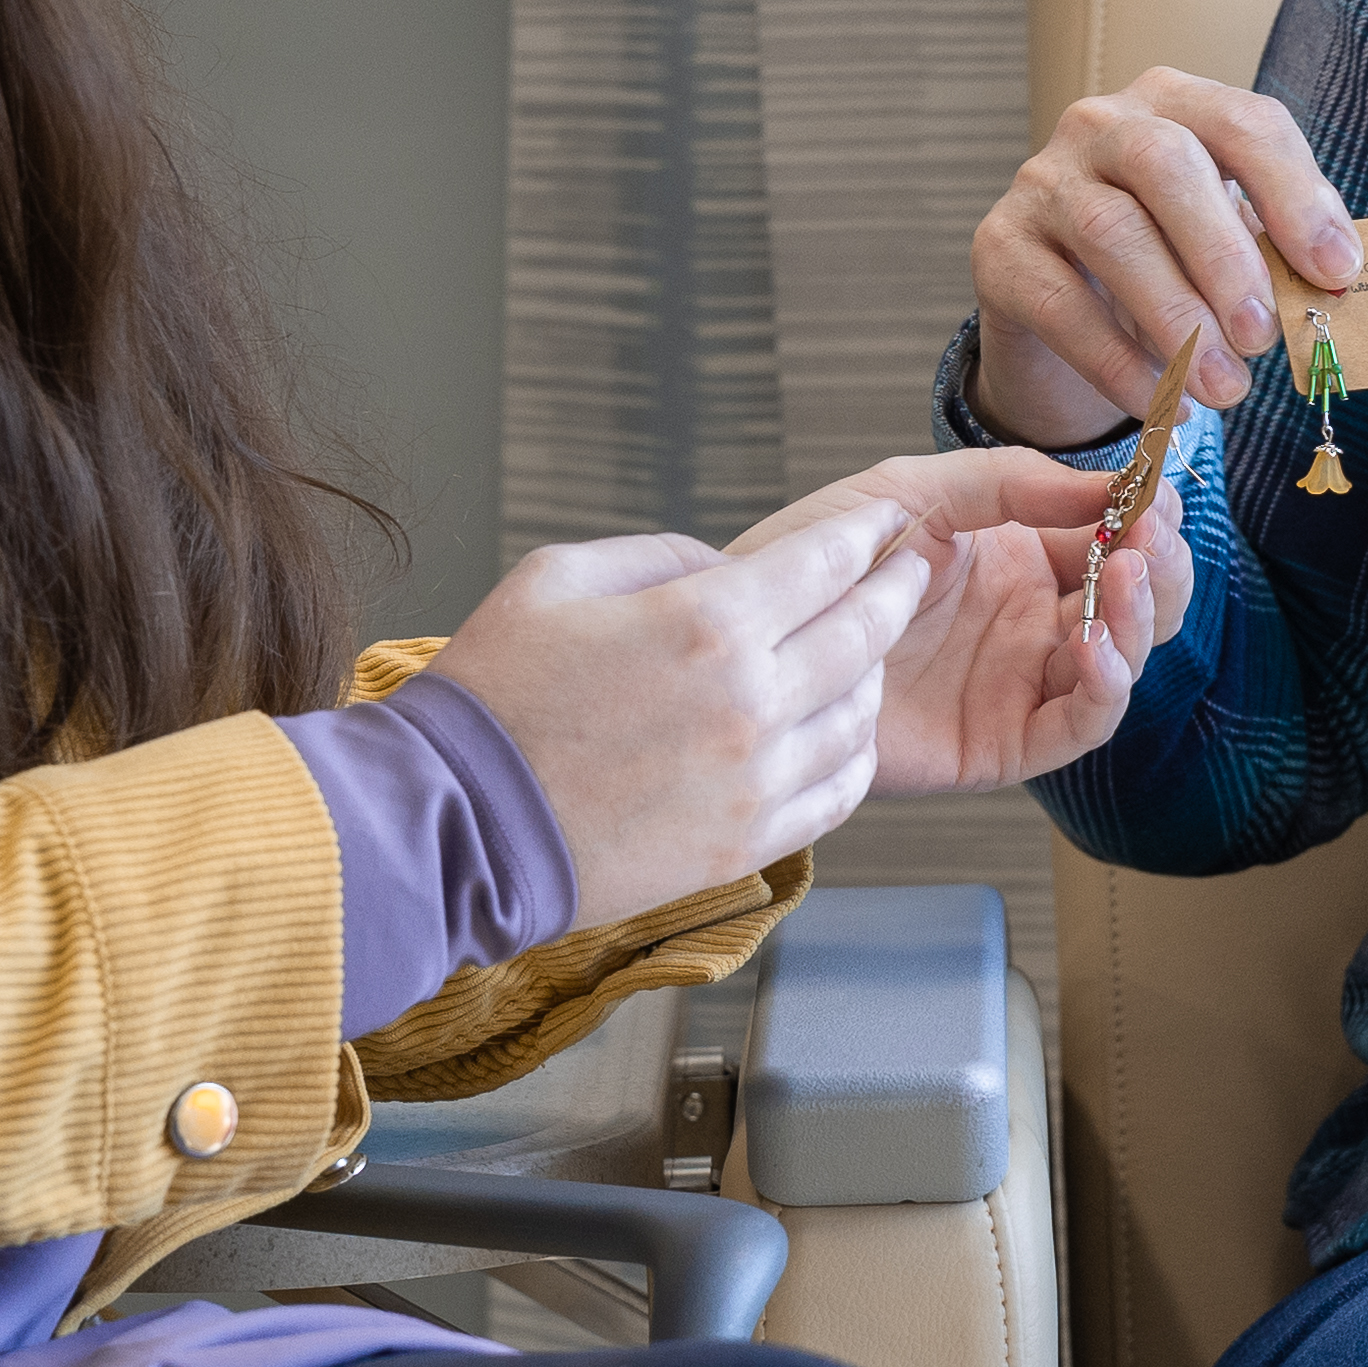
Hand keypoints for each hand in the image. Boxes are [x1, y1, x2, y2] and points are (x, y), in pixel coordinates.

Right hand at [426, 501, 938, 928]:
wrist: (455, 823)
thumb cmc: (492, 697)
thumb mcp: (558, 576)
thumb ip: (660, 555)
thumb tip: (724, 568)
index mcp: (705, 623)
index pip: (825, 562)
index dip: (868, 535)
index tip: (889, 523)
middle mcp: (749, 702)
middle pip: (864, 634)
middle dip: (895, 592)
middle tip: (912, 571)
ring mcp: (754, 780)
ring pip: (860, 717)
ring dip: (875, 675)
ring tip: (871, 653)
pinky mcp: (744, 843)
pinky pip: (837, 794)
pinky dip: (854, 757)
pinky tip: (847, 737)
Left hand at [732, 449, 1188, 793]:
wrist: (753, 641)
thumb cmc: (818, 563)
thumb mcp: (914, 492)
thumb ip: (1007, 481)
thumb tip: (1106, 482)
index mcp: (1021, 558)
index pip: (1115, 538)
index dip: (1146, 516)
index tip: (1156, 490)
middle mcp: (1032, 621)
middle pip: (1139, 603)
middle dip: (1159, 566)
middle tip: (1147, 537)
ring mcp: (1021, 683)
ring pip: (1121, 661)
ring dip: (1140, 619)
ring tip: (1124, 577)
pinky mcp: (1002, 743)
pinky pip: (1076, 726)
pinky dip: (1103, 689)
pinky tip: (1093, 646)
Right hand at [971, 68, 1362, 449]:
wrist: (1057, 300)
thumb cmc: (1166, 259)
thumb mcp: (1226, 243)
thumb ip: (1274, 253)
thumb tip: (1334, 289)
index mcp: (1177, 104)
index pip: (1244, 123)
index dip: (1296, 194)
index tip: (1336, 272)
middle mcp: (1102, 124)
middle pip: (1166, 163)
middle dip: (1225, 253)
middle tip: (1264, 336)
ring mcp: (1041, 181)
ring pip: (1110, 232)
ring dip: (1178, 318)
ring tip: (1226, 388)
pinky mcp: (998, 248)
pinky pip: (1061, 304)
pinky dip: (1120, 363)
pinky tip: (1166, 403)